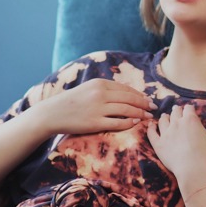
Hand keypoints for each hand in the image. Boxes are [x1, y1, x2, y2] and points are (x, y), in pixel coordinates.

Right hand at [27, 78, 154, 136]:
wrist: (52, 113)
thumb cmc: (71, 101)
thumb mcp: (88, 88)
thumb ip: (105, 89)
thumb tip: (126, 93)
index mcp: (100, 83)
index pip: (126, 89)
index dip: (139, 94)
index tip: (148, 99)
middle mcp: (100, 94)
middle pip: (130, 98)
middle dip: (144, 103)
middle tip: (154, 108)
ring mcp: (98, 108)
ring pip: (127, 110)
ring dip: (140, 113)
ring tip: (148, 116)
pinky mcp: (94, 123)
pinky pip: (117, 123)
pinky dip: (129, 122)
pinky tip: (135, 122)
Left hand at [147, 104, 205, 185]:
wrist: (194, 171)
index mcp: (191, 119)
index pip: (188, 108)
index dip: (189, 109)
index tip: (189, 111)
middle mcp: (177, 123)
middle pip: (175, 112)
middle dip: (177, 111)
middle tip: (177, 112)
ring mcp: (166, 133)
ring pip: (162, 120)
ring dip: (164, 117)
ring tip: (165, 117)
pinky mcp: (158, 144)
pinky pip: (151, 132)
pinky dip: (150, 128)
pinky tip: (150, 125)